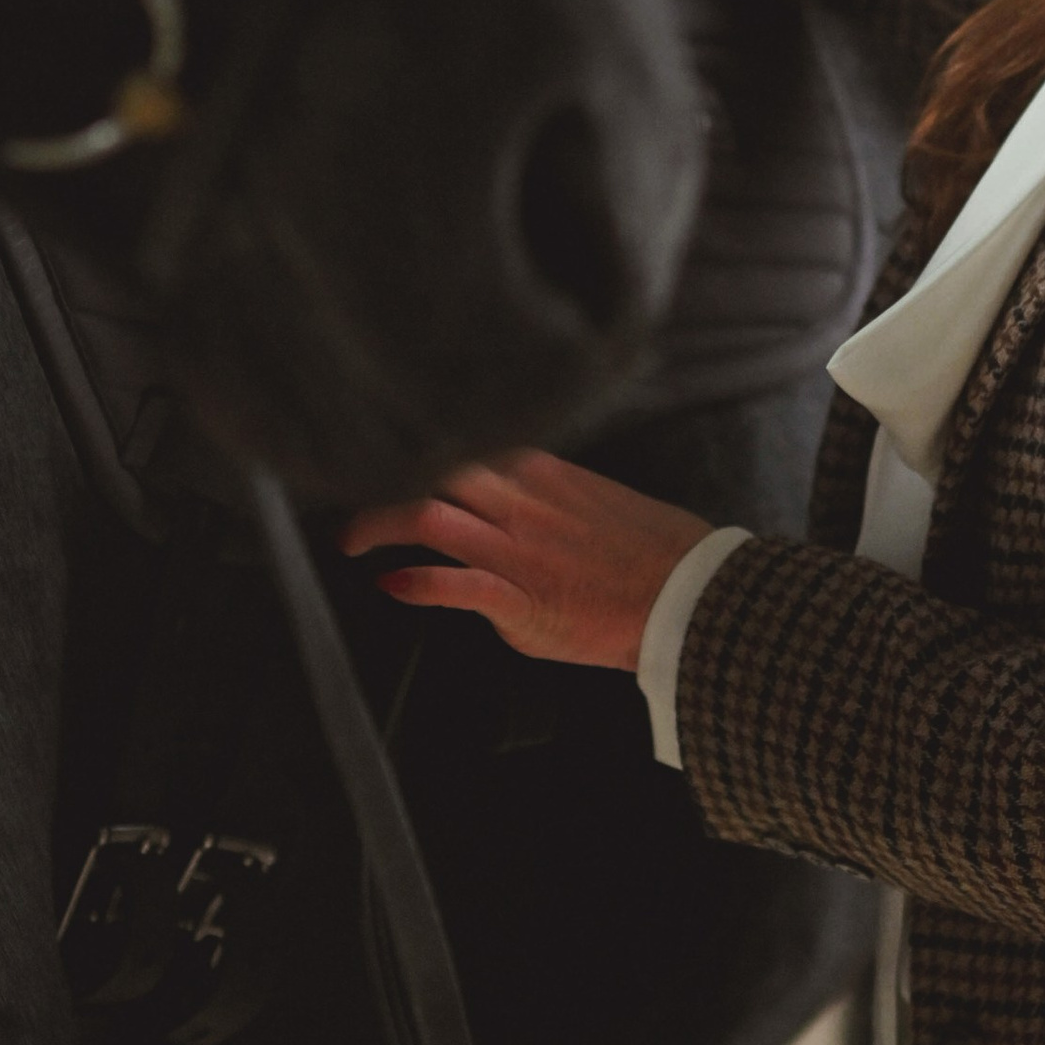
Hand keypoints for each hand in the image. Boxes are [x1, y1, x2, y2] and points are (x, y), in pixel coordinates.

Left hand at [339, 451, 708, 667]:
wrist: (692, 596)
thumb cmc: (657, 553)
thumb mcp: (599, 501)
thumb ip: (549, 498)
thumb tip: (517, 510)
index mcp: (542, 473)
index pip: (464, 444)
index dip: (418, 451)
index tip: (391, 458)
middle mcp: (522, 501)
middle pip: (433, 468)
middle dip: (381, 476)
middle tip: (353, 491)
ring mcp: (519, 549)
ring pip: (429, 515)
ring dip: (378, 523)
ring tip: (352, 540)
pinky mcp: (523, 599)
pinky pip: (454, 584)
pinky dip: (415, 583)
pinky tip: (392, 584)